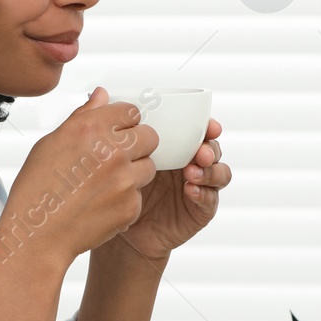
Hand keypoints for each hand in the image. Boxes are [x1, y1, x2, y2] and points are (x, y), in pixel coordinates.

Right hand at [0, 86, 158, 272]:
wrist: (37, 234)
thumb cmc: (38, 189)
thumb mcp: (52, 143)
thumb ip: (83, 117)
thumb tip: (101, 96)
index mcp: (91, 129)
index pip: (131, 111)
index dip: (125, 122)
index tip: (119, 131)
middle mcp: (112, 151)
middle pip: (150, 137)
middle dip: (137, 145)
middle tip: (117, 158)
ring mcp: (124, 180)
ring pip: (148, 167)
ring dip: (134, 173)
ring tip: (106, 184)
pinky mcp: (131, 206)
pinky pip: (139, 195)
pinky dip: (125, 200)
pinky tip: (101, 204)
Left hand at [104, 114, 229, 261]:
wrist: (117, 228)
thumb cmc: (117, 190)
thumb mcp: (115, 156)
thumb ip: (110, 125)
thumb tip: (100, 92)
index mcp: (175, 148)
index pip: (197, 132)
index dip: (206, 125)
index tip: (206, 122)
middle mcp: (189, 165)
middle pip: (213, 149)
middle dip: (210, 146)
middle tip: (200, 150)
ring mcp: (197, 187)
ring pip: (219, 173)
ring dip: (211, 170)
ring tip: (194, 170)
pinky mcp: (199, 211)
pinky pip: (210, 200)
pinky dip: (204, 193)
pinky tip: (190, 190)